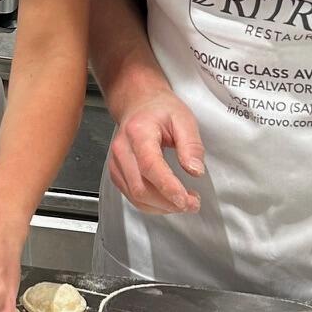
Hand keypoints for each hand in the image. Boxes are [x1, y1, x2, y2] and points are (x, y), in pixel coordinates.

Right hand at [108, 91, 203, 215]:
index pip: (150, 166)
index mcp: (138, 132)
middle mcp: (122, 149)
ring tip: (184, 203)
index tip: (187, 200)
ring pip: (135, 196)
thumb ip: (191, 145)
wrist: (138, 104)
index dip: (168, 187)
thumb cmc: (160, 110)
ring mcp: (116, 163)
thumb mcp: (184, 119)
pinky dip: (152, 205)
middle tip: (193, 204)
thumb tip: (195, 171)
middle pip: (140, 187)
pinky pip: (132, 196)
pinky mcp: (116, 173)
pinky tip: (168, 201)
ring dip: (162, 207)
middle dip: (168, 203)